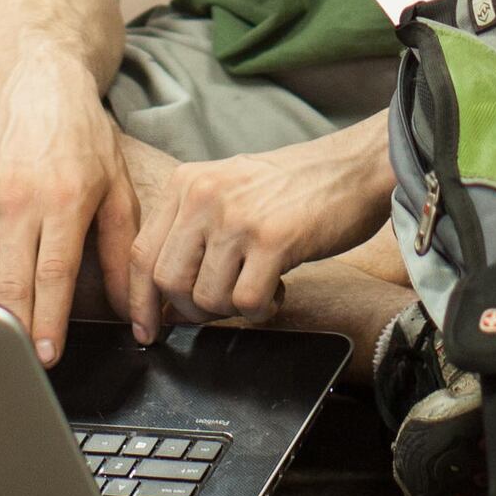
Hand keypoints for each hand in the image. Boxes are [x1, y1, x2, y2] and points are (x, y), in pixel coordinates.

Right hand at [0, 62, 136, 366]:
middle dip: (16, 332)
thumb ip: (124, 255)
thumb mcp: (118, 191)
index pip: (51, 275)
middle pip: (7, 284)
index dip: (48, 322)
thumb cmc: (84, 141)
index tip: (48, 357)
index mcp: (62, 199)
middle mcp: (16, 202)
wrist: (38, 87)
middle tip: (24, 362)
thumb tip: (138, 315)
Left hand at [124, 122, 392, 340]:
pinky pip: (246, 303)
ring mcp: (237, 218)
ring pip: (206, 298)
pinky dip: (261, 310)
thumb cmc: (295, 187)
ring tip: (259, 289)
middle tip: (221, 307)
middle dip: (191, 310)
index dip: (140, 300)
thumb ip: (192, 231)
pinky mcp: (273, 241)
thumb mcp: (228, 190)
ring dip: (231, 310)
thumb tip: (164, 298)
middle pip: (168, 281)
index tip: (147, 329)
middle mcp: (204, 196)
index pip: (142, 253)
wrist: (355, 167)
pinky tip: (278, 291)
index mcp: (186, 183)